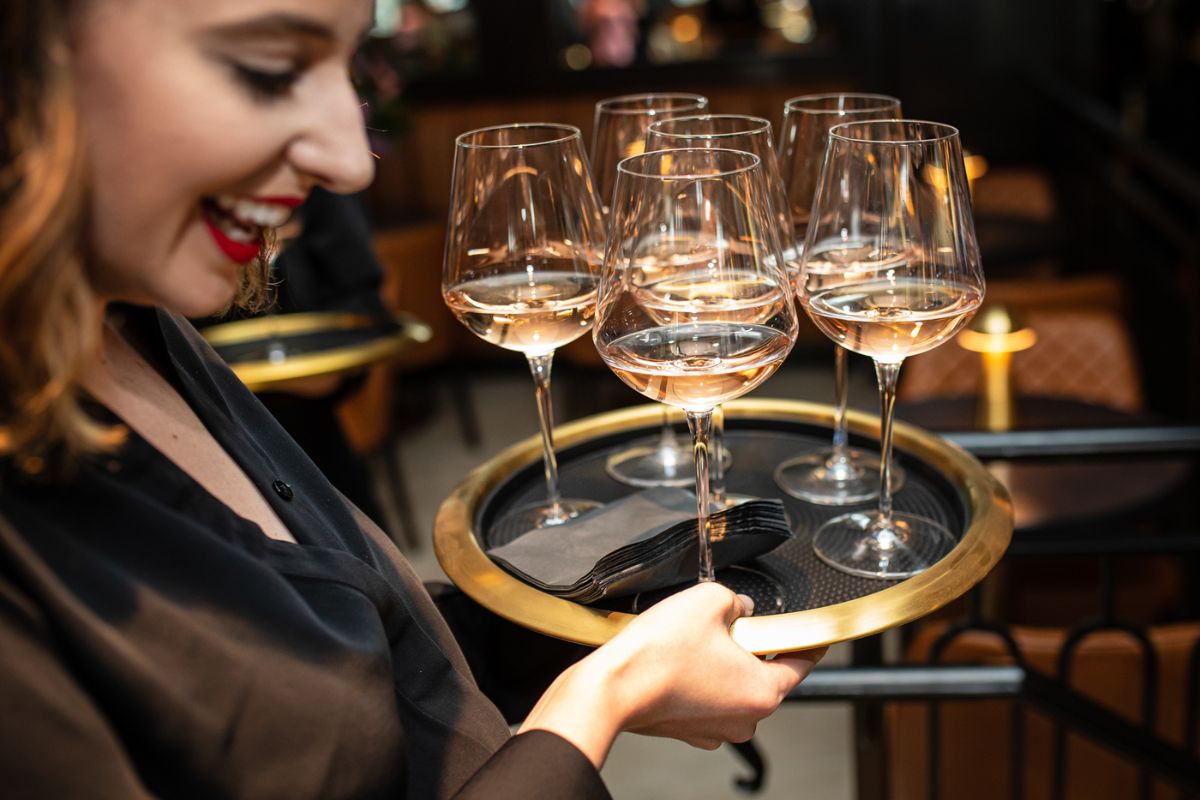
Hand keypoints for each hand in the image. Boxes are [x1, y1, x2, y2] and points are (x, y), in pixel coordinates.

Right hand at [518, 582, 825, 765]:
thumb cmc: (660, 653)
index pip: (802, 664)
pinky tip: (678, 658)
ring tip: (694, 639)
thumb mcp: (710, 599)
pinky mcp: (688, 728)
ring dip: (721, 661)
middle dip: (750, 644)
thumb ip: (736, 600)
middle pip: (763, 672)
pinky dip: (698, 677)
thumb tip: (738, 607)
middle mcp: (745, 719)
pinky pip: (706, 696)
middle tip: (728, 621)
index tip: (811, 633)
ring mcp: (715, 729)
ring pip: (732, 685)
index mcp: (764, 692)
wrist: (613, 686)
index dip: (806, 640)